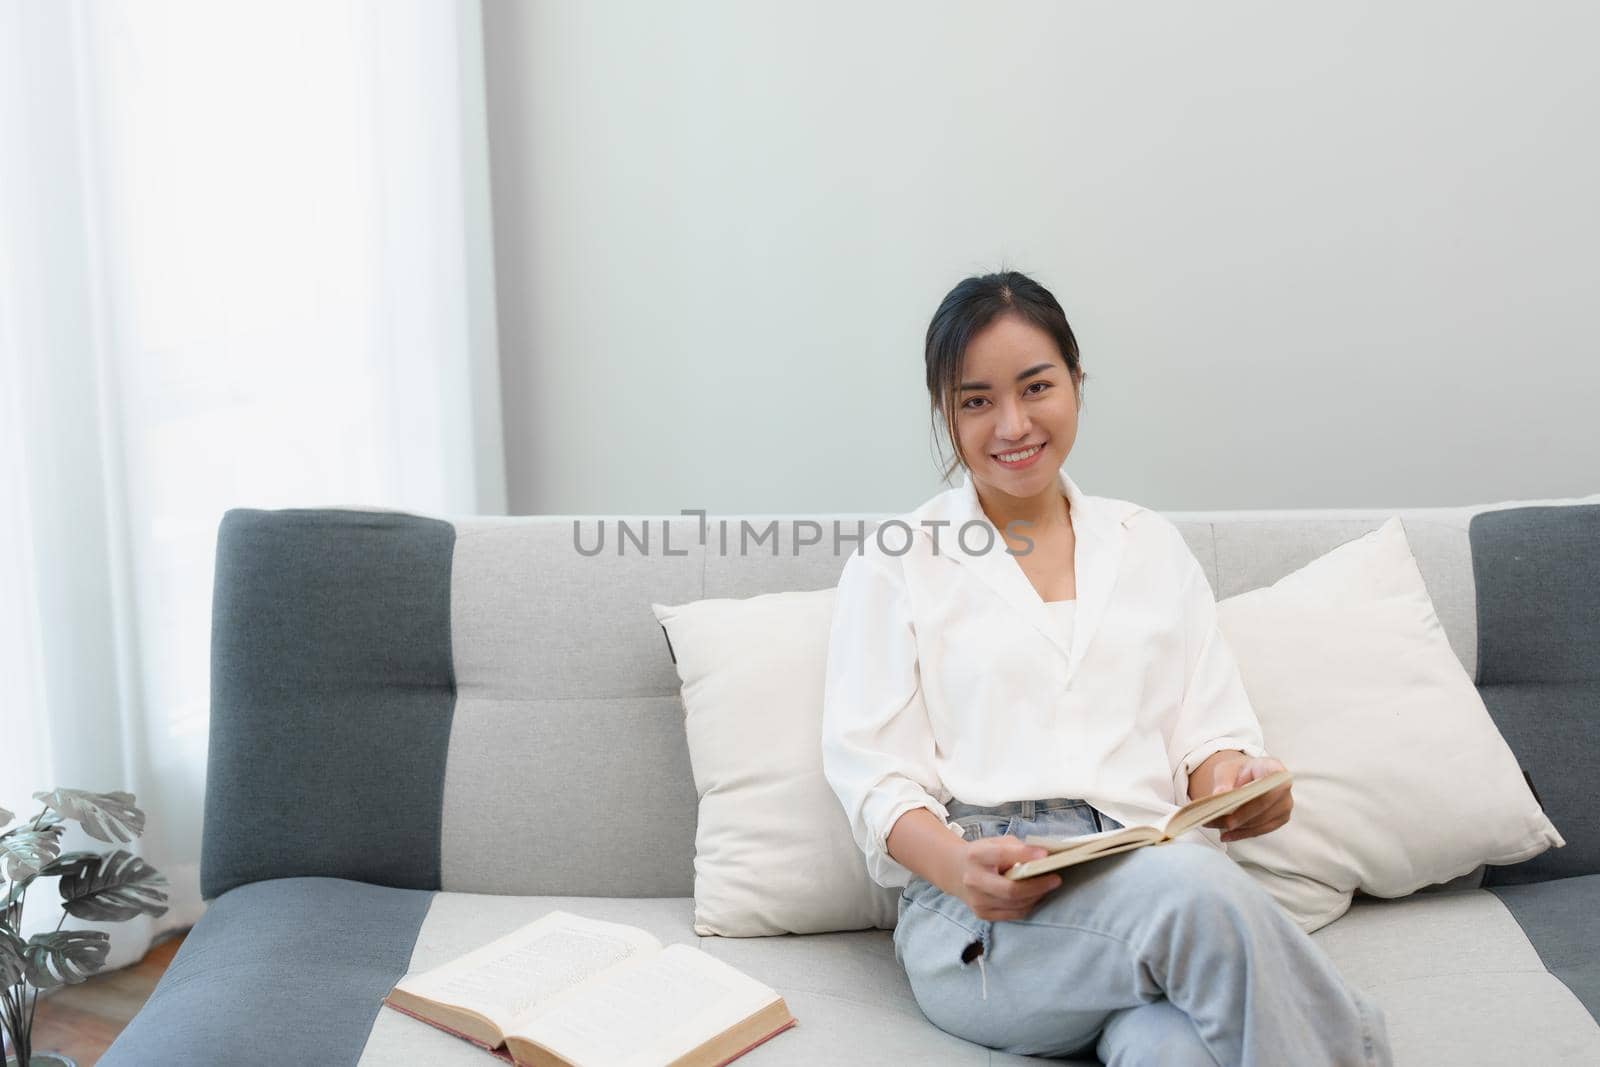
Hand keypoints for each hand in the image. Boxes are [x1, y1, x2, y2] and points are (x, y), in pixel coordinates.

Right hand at [949, 837, 1063, 920]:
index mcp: (976, 856)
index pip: (1002, 855)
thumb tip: (1043, 857)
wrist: (956, 872)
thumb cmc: (982, 854)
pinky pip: (1014, 913)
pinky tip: (1035, 895)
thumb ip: (1016, 848)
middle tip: (1056, 879)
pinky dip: (1028, 905)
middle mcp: (974, 880)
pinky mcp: (983, 914)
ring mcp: (977, 900)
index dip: (1025, 855)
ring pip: (1016, 904)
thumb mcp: (995, 842)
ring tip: (1048, 886)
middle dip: (1037, 886)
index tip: (1045, 855)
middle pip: (1011, 890)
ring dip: (1036, 896)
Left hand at [1202, 755, 1292, 841]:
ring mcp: (1284, 805)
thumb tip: (1219, 794)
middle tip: (1213, 821)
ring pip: (1261, 821)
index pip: (1267, 786)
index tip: (1229, 810)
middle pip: (1263, 806)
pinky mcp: (1280, 819)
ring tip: (1214, 826)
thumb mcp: (1227, 769)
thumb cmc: (1238, 771)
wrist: (1248, 776)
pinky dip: (1242, 834)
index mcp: (1274, 768)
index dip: (1251, 800)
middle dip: (1238, 817)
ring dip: (1237, 828)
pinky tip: (1226, 835)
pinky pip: (1261, 830)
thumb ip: (1223, 780)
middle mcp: (1284, 787)